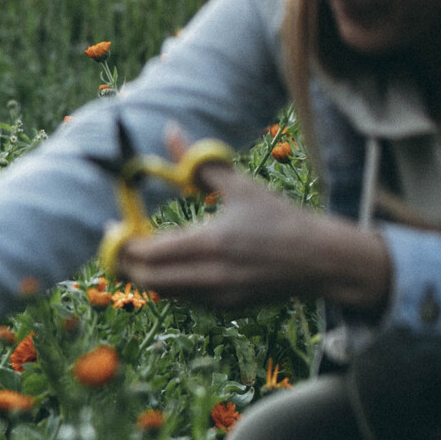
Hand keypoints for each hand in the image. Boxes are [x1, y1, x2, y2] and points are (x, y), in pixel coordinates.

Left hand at [115, 163, 391, 311]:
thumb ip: (198, 163)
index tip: (117, 225)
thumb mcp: (241, 187)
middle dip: (126, 263)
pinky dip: (171, 283)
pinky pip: (184, 298)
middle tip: (121, 242)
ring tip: (145, 248)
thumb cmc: (282, 218)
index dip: (124, 243)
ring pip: (163, 292)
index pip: (148, 254)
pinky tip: (175, 262)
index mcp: (211, 244)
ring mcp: (218, 298)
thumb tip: (169, 131)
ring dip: (147, 273)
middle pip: (147, 279)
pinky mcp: (226, 308)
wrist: (323, 261)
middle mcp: (211, 276)